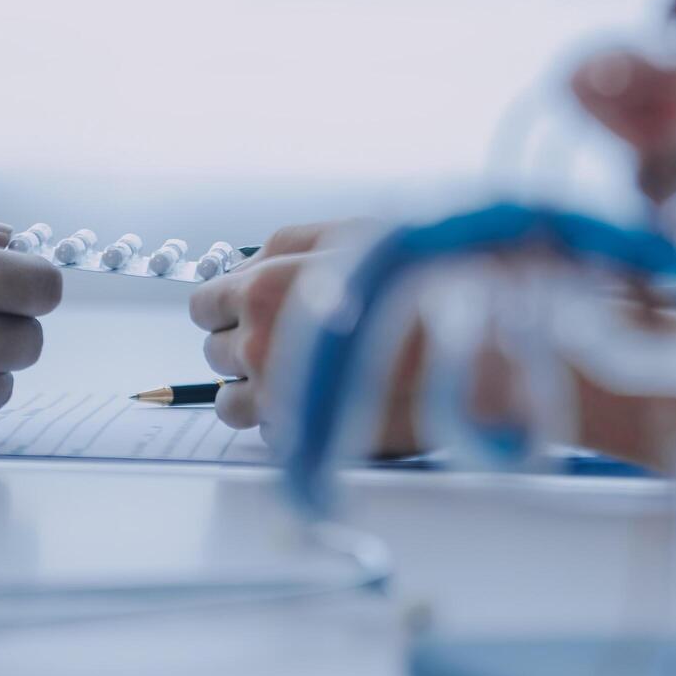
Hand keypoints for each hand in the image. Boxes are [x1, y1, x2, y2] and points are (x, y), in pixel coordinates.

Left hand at [188, 219, 423, 453]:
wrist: (472, 342)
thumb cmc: (413, 281)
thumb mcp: (345, 237)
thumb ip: (282, 248)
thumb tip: (244, 268)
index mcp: (260, 291)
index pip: (203, 306)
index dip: (225, 308)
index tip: (243, 310)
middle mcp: (258, 346)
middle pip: (215, 354)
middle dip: (243, 346)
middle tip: (286, 340)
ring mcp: (276, 397)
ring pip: (230, 404)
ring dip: (255, 391)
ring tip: (299, 377)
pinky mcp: (301, 438)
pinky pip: (270, 433)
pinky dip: (290, 419)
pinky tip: (328, 398)